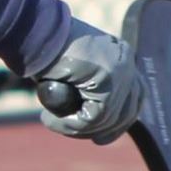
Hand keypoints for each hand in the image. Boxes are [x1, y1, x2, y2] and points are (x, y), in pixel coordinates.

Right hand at [33, 17, 142, 143]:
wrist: (34, 32)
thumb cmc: (44, 49)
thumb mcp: (73, 69)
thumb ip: (88, 86)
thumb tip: (92, 116)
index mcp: (122, 55)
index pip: (135, 95)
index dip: (120, 122)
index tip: (101, 138)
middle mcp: (126, 61)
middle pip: (129, 110)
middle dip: (105, 130)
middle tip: (81, 135)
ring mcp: (121, 70)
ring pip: (108, 118)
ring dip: (78, 128)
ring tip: (52, 122)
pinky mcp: (108, 80)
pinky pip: (94, 117)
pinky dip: (70, 125)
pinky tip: (51, 120)